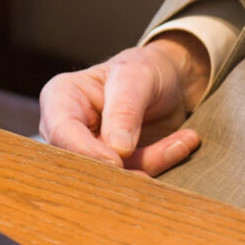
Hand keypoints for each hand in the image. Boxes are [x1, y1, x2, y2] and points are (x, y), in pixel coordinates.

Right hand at [38, 32, 209, 175]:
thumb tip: (118, 150)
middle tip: (158, 158)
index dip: (86, 152)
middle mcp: (69, 130)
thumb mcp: (137, 77)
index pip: (62, 132)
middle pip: (81, 162)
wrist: (170, 80)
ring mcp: (91, 152)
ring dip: (151, 163)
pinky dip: (160, 163)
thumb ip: (125, 109)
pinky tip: (183, 143)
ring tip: (183, 140)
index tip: (117, 161)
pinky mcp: (115, 167)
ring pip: (111, 174)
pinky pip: (134, 176)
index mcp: (61, 99)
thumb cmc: (145, 69)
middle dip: (121, 167)